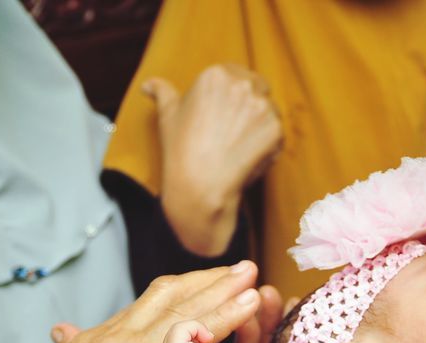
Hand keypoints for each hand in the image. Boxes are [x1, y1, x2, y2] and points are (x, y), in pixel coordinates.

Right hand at [0, 263, 263, 342]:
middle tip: (239, 268)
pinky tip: (249, 307)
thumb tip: (62, 331)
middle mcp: (114, 338)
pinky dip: (227, 317)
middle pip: (168, 296)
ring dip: (224, 289)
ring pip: (187, 310)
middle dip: (206, 279)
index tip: (205, 283)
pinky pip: (197, 337)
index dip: (181, 291)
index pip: (146, 305)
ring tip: (252, 274)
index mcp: (95, 341)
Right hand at [147, 64, 283, 255]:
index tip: (225, 114)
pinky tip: (246, 158)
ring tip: (238, 147)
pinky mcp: (277, 130)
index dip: (232, 96)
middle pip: (256, 88)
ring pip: (269, 111)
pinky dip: (267, 146)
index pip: (236, 74)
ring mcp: (263, 107)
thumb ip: (163, 93)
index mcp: (216, 75)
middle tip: (233, 132)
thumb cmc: (181, 150)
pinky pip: (277, 134)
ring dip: (260, 126)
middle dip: (249, 107)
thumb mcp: (168, 116)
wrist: (199, 186)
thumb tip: (148, 85)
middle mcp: (242, 84)